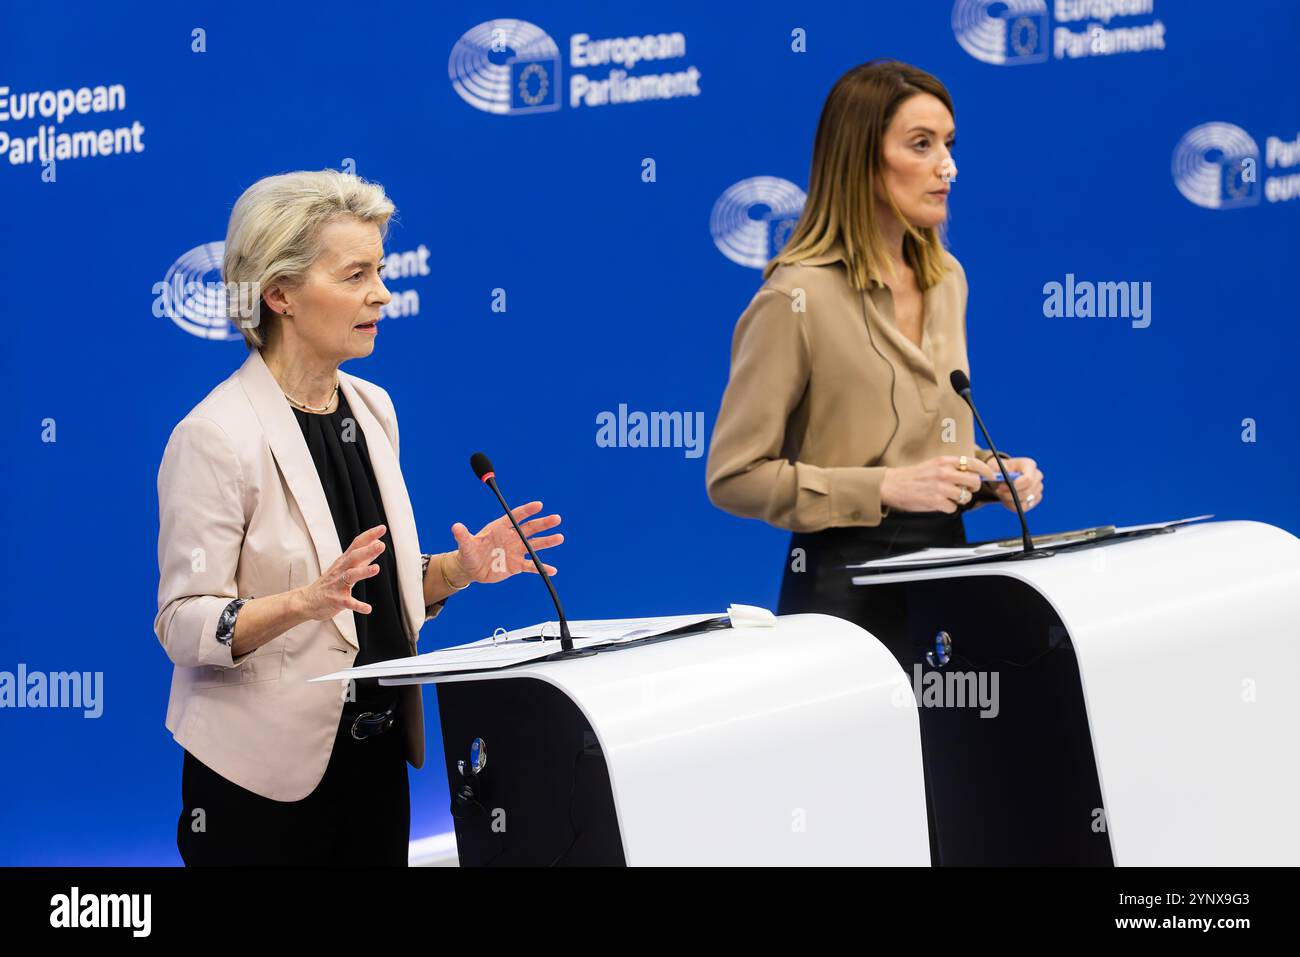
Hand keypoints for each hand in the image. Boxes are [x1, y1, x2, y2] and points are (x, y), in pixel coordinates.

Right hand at [297, 524, 385, 619]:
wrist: (307, 601)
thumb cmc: (329, 582)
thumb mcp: (346, 567)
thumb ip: (364, 557)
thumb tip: (378, 544)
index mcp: (344, 561)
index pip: (357, 544)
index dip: (369, 536)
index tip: (382, 528)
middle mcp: (341, 570)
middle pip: (353, 557)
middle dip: (367, 551)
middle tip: (381, 545)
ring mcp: (338, 585)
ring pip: (350, 576)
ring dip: (363, 572)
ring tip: (376, 568)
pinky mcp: (336, 600)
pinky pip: (348, 603)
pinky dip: (358, 605)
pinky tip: (368, 609)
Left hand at [450, 501, 563, 583]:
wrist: (471, 569)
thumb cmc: (468, 553)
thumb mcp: (465, 545)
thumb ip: (463, 536)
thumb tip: (455, 527)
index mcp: (500, 528)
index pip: (515, 517)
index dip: (527, 510)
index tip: (539, 505)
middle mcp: (511, 537)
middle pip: (530, 528)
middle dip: (543, 523)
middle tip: (556, 518)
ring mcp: (515, 551)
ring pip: (534, 545)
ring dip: (547, 541)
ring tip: (559, 538)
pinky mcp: (516, 565)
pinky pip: (531, 566)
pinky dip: (541, 568)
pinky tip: (552, 570)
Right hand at [880, 455, 996, 513]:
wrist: (891, 485)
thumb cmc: (911, 476)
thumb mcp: (933, 465)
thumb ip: (951, 467)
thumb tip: (971, 473)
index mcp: (944, 461)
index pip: (974, 463)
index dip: (986, 471)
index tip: (992, 476)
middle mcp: (945, 473)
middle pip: (974, 481)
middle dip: (973, 488)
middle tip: (967, 490)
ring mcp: (941, 487)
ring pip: (966, 496)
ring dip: (959, 499)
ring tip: (947, 496)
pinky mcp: (936, 501)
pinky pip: (954, 507)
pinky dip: (948, 507)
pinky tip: (938, 503)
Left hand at [987, 455, 1043, 512]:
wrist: (1003, 476)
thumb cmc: (1000, 469)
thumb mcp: (994, 466)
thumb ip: (995, 468)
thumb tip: (997, 472)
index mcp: (1029, 464)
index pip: (1028, 479)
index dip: (1014, 486)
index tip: (1000, 487)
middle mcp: (1037, 475)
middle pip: (1027, 492)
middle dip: (1011, 495)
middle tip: (998, 492)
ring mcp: (1038, 487)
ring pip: (1026, 501)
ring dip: (1011, 500)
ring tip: (1001, 494)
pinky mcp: (1036, 498)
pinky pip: (1025, 507)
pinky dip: (1013, 505)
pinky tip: (1006, 499)